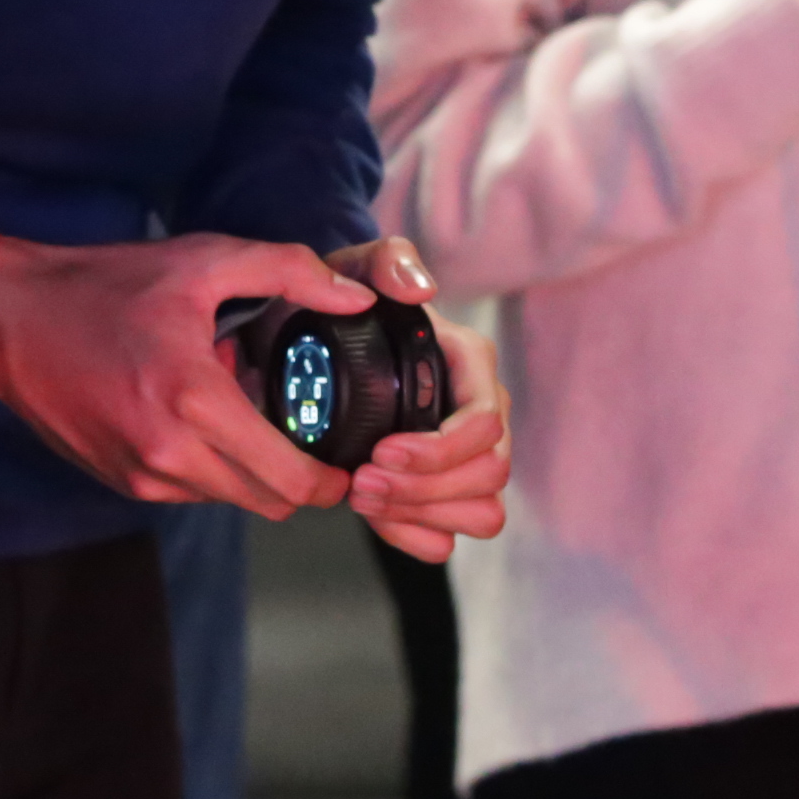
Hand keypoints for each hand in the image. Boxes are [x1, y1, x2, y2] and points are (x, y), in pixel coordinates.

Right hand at [0, 233, 358, 517]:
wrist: (8, 320)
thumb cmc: (105, 285)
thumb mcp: (201, 260)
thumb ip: (289, 271)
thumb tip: (357, 298)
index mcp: (195, 401)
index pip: (290, 481)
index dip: (332, 481)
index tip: (351, 459)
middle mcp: (169, 455)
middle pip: (269, 503)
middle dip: (300, 476)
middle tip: (307, 429)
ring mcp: (141, 477)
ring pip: (231, 499)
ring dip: (251, 467)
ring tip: (240, 406)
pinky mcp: (121, 482)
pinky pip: (191, 491)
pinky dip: (210, 465)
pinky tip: (197, 412)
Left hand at [323, 237, 511, 563]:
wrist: (310, 343)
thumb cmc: (340, 304)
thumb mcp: (353, 268)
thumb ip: (387, 261)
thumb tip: (424, 288)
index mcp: (471, 364)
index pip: (486, 423)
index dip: (439, 450)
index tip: (380, 451)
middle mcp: (480, 412)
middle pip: (488, 474)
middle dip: (424, 489)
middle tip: (359, 484)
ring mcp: (466, 456)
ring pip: (483, 510)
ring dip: (422, 514)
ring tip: (361, 497)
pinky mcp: (443, 492)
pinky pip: (454, 534)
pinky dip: (417, 536)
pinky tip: (377, 518)